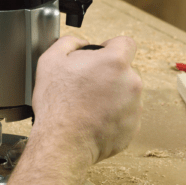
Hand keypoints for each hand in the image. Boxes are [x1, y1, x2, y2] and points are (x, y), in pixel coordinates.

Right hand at [32, 35, 142, 163]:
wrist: (62, 142)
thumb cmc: (56, 103)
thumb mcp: (50, 61)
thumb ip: (68, 42)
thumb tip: (80, 42)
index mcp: (114, 62)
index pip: (125, 42)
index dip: (111, 46)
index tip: (100, 56)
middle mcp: (131, 82)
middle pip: (123, 70)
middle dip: (107, 75)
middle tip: (84, 86)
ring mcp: (135, 107)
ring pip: (125, 94)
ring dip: (110, 96)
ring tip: (86, 106)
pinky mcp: (133, 128)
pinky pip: (124, 116)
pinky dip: (111, 116)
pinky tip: (91, 120)